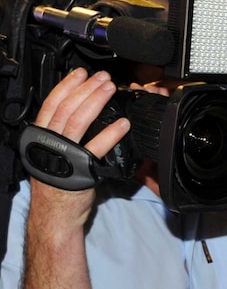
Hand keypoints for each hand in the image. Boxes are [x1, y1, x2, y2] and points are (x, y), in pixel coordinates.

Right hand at [30, 68, 126, 225]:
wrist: (56, 214)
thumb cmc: (58, 185)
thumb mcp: (54, 154)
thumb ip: (62, 135)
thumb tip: (81, 112)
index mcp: (40, 136)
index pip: (52, 104)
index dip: (68, 86)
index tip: (82, 74)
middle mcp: (49, 143)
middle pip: (67, 108)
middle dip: (86, 89)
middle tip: (103, 78)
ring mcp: (63, 155)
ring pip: (77, 121)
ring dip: (96, 102)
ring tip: (110, 89)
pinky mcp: (80, 169)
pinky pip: (96, 147)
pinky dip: (110, 133)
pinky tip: (123, 124)